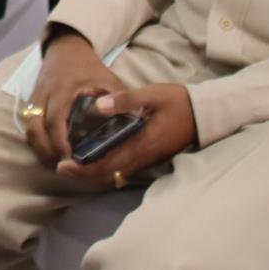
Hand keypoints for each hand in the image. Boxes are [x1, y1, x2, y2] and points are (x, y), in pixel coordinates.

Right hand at [20, 27, 120, 168]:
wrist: (65, 48)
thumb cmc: (87, 65)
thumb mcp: (107, 77)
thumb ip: (118, 96)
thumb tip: (136, 118)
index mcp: (63, 90)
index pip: (56, 120)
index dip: (60, 142)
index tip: (69, 158)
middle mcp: (44, 96)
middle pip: (35, 129)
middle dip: (46, 152)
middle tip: (62, 166)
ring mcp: (35, 99)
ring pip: (28, 130)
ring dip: (39, 149)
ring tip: (55, 162)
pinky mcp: (32, 102)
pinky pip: (28, 126)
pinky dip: (37, 141)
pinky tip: (50, 151)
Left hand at [58, 81, 198, 187]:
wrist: (205, 113)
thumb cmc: (179, 102)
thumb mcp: (152, 95)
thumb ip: (126, 100)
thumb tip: (98, 105)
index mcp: (141, 145)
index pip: (107, 165)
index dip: (84, 169)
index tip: (64, 166)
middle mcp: (143, 158)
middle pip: (108, 174)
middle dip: (84, 174)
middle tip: (63, 167)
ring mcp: (148, 159)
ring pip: (116, 173)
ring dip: (95, 171)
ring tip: (75, 163)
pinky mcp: (151, 156)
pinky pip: (125, 168)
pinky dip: (107, 167)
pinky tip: (98, 156)